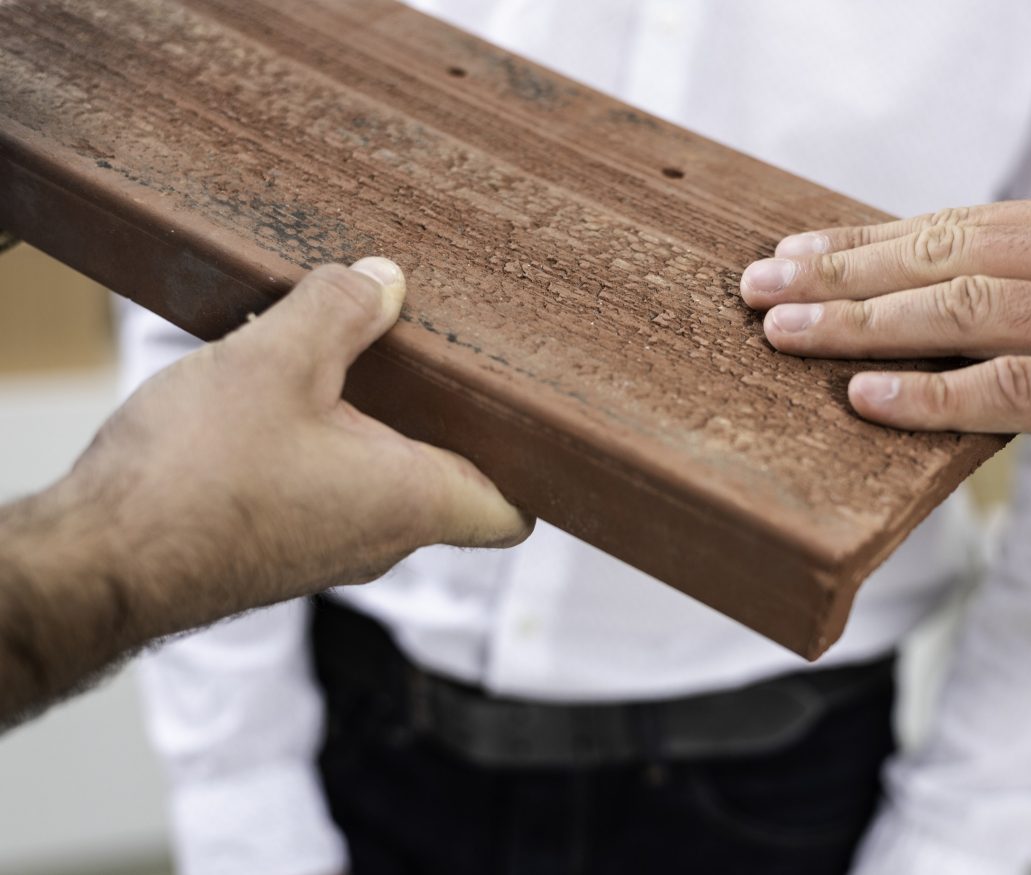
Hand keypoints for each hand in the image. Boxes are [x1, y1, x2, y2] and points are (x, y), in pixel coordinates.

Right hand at [79, 258, 531, 607]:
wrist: (95, 563)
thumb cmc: (191, 481)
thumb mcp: (276, 362)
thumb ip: (339, 311)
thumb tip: (382, 280)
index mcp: (413, 501)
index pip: (513, 513)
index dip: (535, 471)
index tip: (536, 422)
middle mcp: (381, 539)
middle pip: (448, 482)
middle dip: (447, 419)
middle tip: (442, 354)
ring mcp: (325, 548)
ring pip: (381, 483)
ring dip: (376, 427)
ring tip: (356, 357)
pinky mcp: (273, 545)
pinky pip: (324, 490)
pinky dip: (323, 446)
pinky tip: (286, 397)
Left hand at [739, 116, 1030, 524]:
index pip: (957, 224)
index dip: (867, 240)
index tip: (791, 254)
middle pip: (946, 255)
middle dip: (842, 271)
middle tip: (758, 287)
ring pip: (969, 310)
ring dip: (866, 322)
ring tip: (787, 333)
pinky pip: (1016, 388)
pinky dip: (936, 392)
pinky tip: (869, 397)